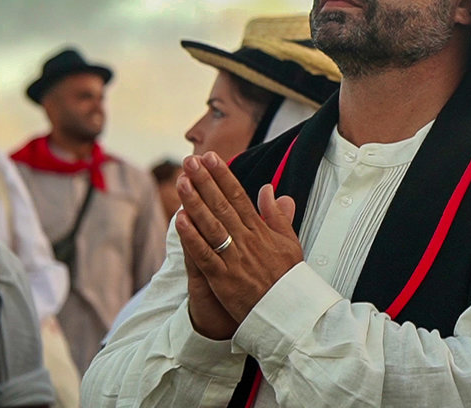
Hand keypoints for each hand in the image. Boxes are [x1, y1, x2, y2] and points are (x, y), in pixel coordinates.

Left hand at [175, 152, 302, 324]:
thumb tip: (271, 190)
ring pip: (211, 226)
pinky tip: (180, 219)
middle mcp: (247, 241)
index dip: (224, 176)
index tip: (212, 158)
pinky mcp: (222, 279)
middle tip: (191, 161)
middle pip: (223, 205)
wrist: (287, 312)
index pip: (239, 197)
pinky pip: (204, 254)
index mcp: (261, 231)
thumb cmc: (288, 278)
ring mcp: (234, 259)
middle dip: (206, 181)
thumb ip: (278, 216)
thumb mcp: (290, 243)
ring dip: (195, 202)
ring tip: (182, 181)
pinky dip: (192, 237)